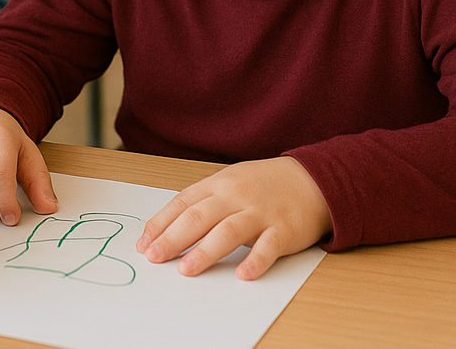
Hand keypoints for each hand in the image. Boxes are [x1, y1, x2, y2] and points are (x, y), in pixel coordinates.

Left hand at [137, 157, 331, 280]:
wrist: (312, 180)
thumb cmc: (263, 186)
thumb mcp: (229, 184)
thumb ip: (202, 203)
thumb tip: (166, 229)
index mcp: (218, 184)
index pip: (183, 203)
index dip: (161, 224)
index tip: (143, 244)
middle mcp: (236, 196)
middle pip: (199, 217)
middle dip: (173, 238)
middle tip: (154, 257)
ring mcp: (260, 212)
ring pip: (228, 231)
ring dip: (205, 252)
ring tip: (186, 269)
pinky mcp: (284, 229)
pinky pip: (267, 246)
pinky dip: (255, 261)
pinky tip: (242, 274)